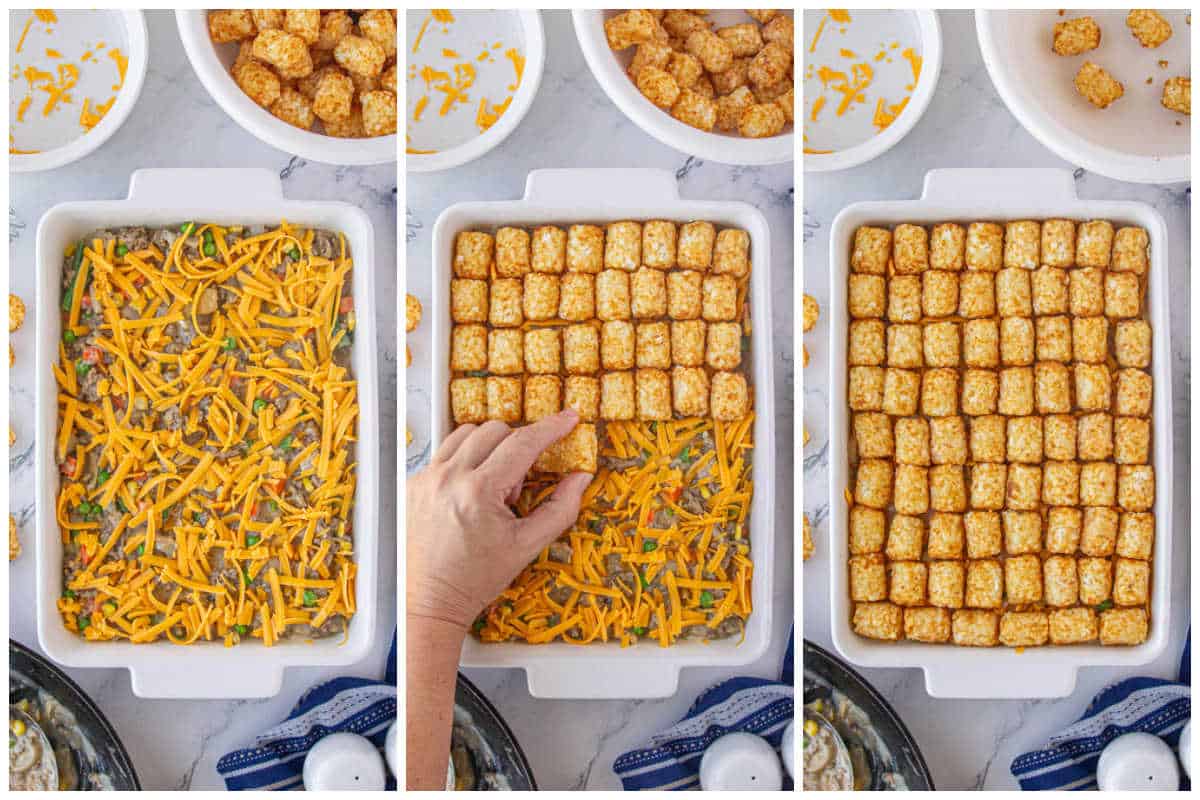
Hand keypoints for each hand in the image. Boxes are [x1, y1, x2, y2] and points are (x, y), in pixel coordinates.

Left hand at [406, 410, 592, 631]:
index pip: (523, 443)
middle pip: (495, 430)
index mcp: (479, 492)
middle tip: (522, 479)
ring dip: (489, 446)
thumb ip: (560, 509)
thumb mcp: (527, 546)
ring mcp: (426, 479)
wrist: (430, 601)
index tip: (568, 418)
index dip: (551, 427)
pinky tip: (470, 491)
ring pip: (466, 433)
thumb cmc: (476, 579)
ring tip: (494, 482)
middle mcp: (448, 478)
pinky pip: (444, 453)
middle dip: (518, 444)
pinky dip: (464, 461)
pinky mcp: (413, 484)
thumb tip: (580, 478)